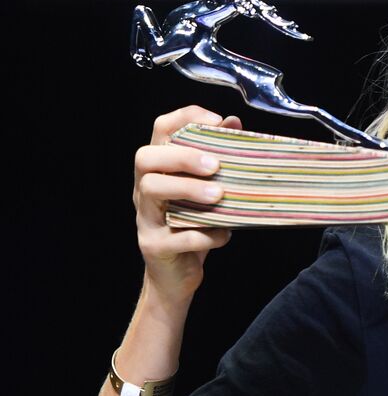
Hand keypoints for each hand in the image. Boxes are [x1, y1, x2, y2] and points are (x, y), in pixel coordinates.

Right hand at [134, 106, 241, 299]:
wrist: (175, 277)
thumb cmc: (194, 227)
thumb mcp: (207, 192)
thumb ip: (217, 160)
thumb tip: (234, 123)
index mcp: (159, 171)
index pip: (160, 130)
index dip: (184, 117)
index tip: (216, 120)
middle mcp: (144, 190)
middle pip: (146, 158)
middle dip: (182, 155)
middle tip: (215, 165)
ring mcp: (145, 218)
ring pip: (153, 190)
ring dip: (189, 189)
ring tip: (219, 197)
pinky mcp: (154, 246)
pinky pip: (176, 236)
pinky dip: (205, 235)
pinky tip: (224, 235)